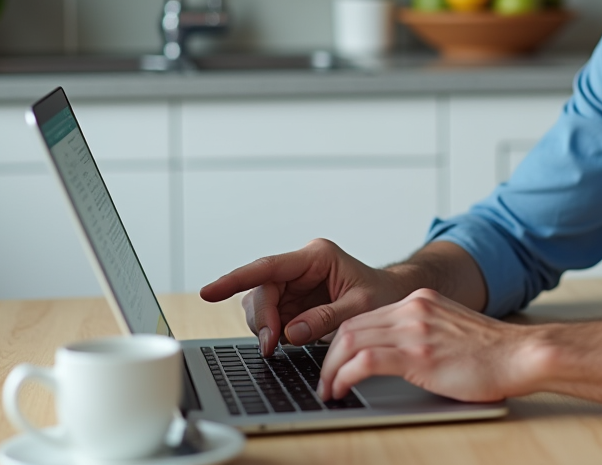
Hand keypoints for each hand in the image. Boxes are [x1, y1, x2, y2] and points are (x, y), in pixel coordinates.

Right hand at [199, 239, 410, 355]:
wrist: (392, 298)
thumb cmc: (382, 295)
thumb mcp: (361, 307)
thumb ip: (326, 318)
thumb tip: (291, 332)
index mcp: (316, 256)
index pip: (268, 267)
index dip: (236, 279)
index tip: (209, 292)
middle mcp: (299, 267)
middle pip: (261, 290)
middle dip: (262, 319)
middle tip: (270, 345)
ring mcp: (293, 284)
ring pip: (259, 305)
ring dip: (264, 327)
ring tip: (279, 345)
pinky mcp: (292, 302)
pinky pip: (269, 317)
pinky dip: (271, 333)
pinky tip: (282, 342)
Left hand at [318, 288, 539, 403]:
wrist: (521, 354)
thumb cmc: (493, 353)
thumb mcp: (450, 330)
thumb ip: (423, 332)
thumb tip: (395, 354)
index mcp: (420, 301)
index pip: (364, 316)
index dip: (342, 342)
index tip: (334, 362)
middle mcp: (413, 308)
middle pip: (351, 325)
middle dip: (329, 356)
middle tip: (323, 380)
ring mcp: (415, 328)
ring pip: (351, 341)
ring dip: (331, 368)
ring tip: (328, 389)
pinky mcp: (418, 353)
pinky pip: (365, 361)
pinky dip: (344, 375)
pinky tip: (341, 389)